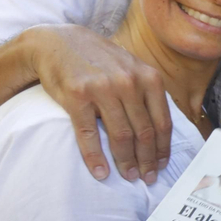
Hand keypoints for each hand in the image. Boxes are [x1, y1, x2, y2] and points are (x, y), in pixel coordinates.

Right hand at [23, 25, 172, 183]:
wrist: (57, 43)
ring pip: (121, 135)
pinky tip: (101, 172)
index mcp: (148, 77)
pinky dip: (95, 157)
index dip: (163, 148)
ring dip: (126, 162)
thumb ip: (148, 91)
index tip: (161, 165)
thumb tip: (162, 129)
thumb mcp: (131, 67)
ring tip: (129, 176)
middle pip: (144, 132)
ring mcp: (102, 89)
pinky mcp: (77, 96)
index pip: (162, 121)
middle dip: (147, 160)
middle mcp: (128, 82)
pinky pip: (89, 134)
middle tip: (147, 178)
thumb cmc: (99, 60)